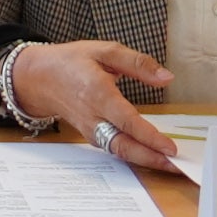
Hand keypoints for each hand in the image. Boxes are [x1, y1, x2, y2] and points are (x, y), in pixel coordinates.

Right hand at [7, 39, 184, 170]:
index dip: (149, 137)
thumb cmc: (71, 62)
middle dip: (150, 159)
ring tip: (170, 166)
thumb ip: (138, 63)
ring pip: (119, 151)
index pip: (126, 121)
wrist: (39, 78)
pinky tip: (152, 156)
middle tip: (177, 166)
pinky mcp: (91, 135)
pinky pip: (114, 148)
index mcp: (97, 93)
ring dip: (145, 160)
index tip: (170, 147)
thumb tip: (166, 77)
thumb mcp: (105, 51)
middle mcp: (92, 117)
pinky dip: (134, 155)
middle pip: (122, 146)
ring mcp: (90, 129)